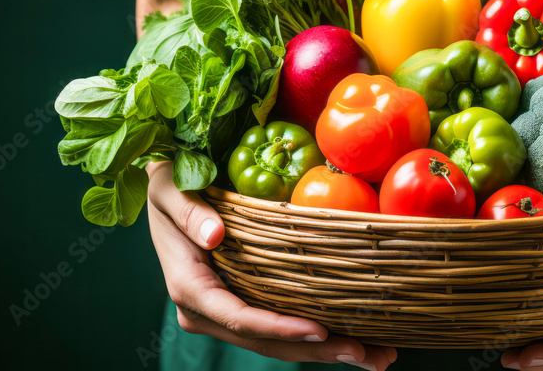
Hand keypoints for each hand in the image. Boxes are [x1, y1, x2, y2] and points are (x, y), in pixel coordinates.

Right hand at [146, 161, 396, 370]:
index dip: (281, 328)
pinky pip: (278, 330)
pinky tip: (357, 339)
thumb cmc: (170, 187)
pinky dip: (315, 338)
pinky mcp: (242, 306)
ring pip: (276, 344)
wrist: (167, 194)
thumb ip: (189, 212)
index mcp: (189, 287)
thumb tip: (214, 235)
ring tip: (375, 357)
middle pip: (266, 341)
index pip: (240, 318)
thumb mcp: (169, 189)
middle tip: (367, 354)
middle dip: (317, 350)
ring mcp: (224, 313)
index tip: (319, 329)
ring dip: (326, 352)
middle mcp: (206, 310)